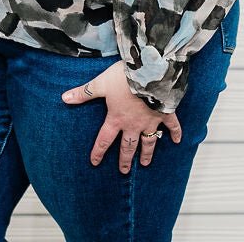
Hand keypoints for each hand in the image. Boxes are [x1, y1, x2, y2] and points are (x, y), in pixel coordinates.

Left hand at [61, 60, 181, 172]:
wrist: (150, 72)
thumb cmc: (124, 78)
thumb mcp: (101, 83)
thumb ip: (84, 92)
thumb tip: (64, 98)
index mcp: (117, 118)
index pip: (105, 139)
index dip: (98, 151)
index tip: (95, 162)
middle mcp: (133, 124)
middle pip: (128, 146)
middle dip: (125, 159)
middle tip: (124, 171)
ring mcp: (151, 120)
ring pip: (149, 141)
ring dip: (147, 153)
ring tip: (146, 163)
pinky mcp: (165, 113)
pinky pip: (172, 126)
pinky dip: (176, 133)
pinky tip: (178, 141)